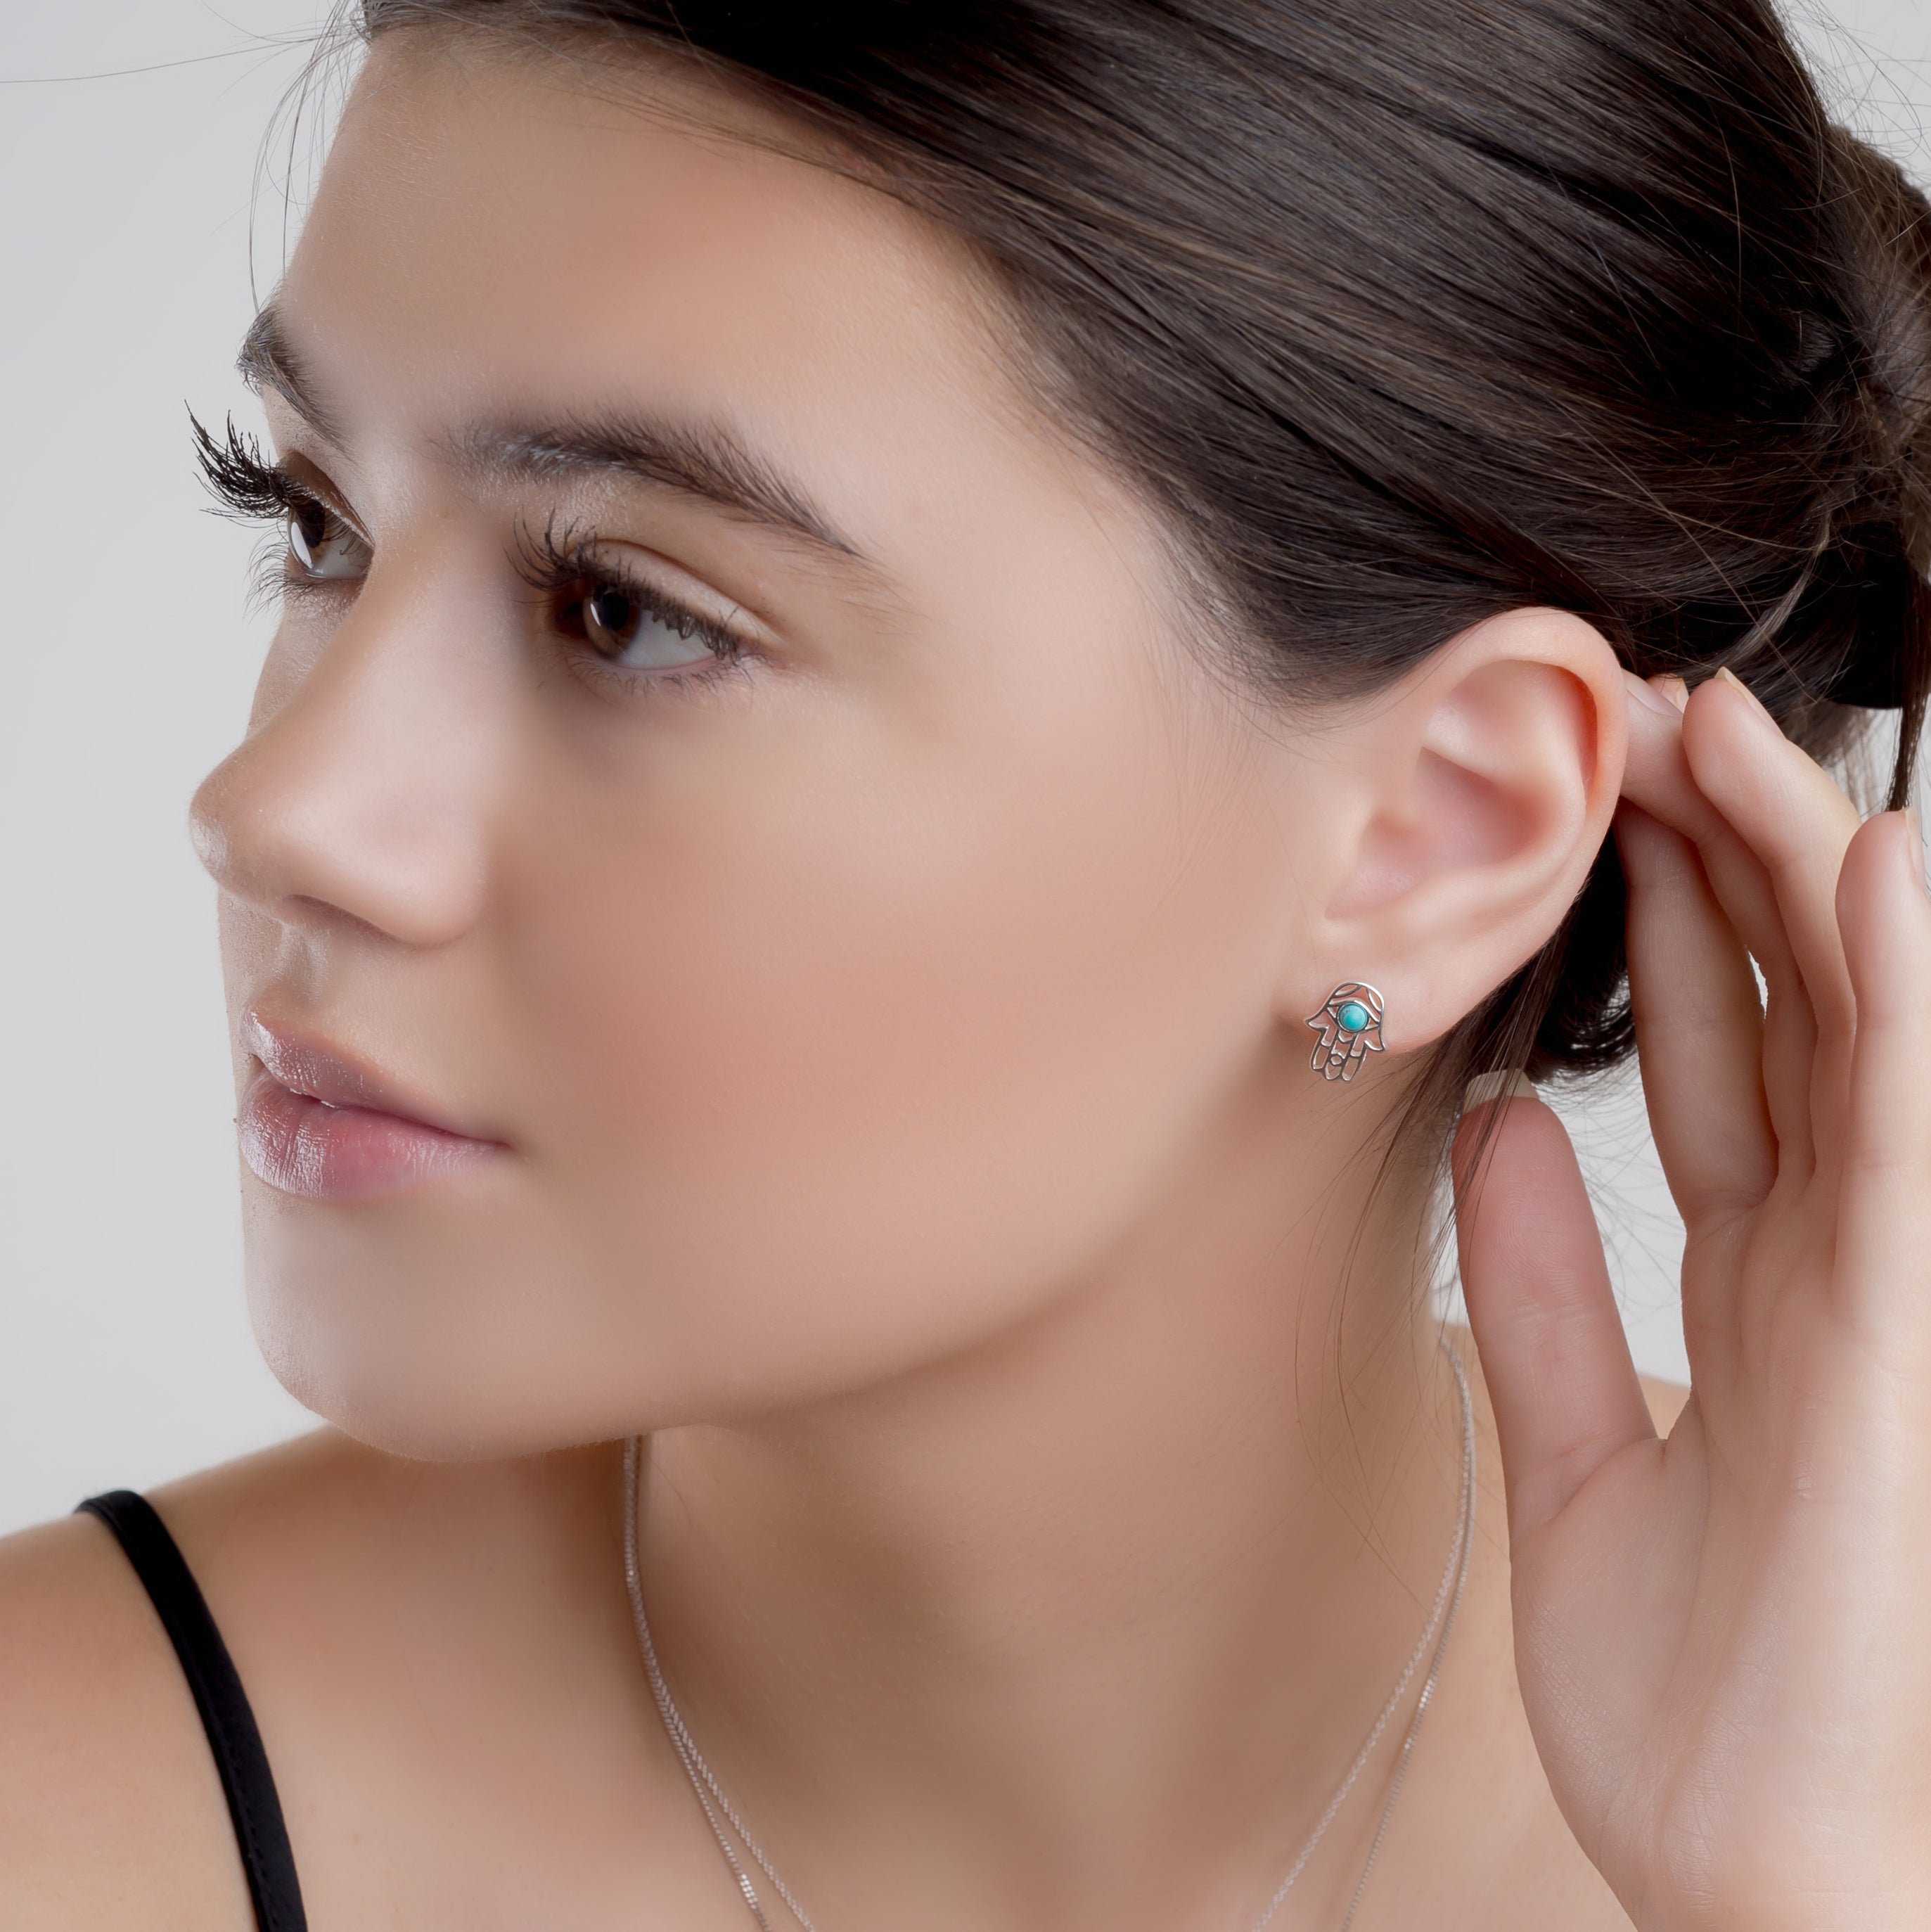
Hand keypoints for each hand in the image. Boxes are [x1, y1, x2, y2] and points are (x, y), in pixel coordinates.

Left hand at [1454, 668, 1930, 1930]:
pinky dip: (1892, 1003)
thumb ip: (1536, 1294)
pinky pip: (1894, 1134)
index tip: (1602, 801)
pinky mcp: (1894, 1332)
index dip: (1673, 926)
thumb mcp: (1573, 1460)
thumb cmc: (1687, 1688)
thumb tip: (1488, 1132)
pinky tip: (1870, 870)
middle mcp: (1832, 1266)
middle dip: (1728, 860)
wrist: (1756, 1869)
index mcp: (1759, 1290)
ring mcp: (1881, 1290)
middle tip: (1652, 715)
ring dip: (1799, 878)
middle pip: (1784, 1015)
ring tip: (1740, 731)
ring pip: (1848, 1033)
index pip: (1721, 1059)